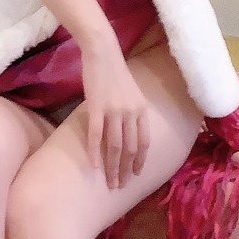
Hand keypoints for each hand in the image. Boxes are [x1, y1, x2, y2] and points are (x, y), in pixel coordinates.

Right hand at [80, 32, 150, 191]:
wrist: (102, 52)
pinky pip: (96, 135)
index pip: (144, 142)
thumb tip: (129, 131)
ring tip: (109, 183)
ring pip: (115, 147)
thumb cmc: (114, 72)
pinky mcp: (96, 107)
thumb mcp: (131, 93)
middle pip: (130, 149)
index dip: (140, 161)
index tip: (136, 175)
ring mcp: (114, 111)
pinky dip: (95, 153)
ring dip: (113, 168)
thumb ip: (132, 112)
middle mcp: (130, 113)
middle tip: (120, 186)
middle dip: (125, 171)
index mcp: (141, 110)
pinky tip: (94, 167)